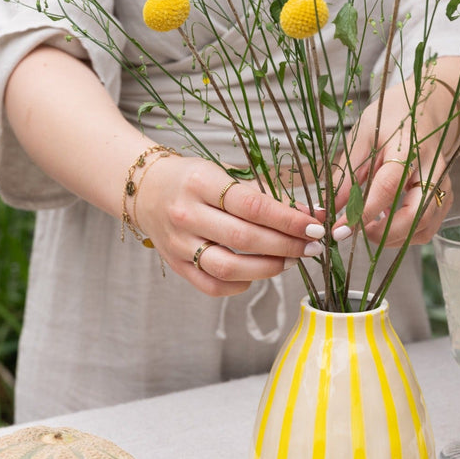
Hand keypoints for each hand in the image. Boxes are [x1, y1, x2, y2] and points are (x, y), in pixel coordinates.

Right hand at [134, 154, 325, 295]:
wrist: (145, 190)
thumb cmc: (192, 179)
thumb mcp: (225, 173)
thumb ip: (265, 194)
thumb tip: (310, 214)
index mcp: (201, 182)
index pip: (253, 205)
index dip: (288, 219)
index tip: (314, 226)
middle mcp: (186, 214)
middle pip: (244, 239)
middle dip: (286, 245)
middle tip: (311, 246)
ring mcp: (178, 243)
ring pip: (228, 267)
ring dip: (267, 268)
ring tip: (289, 261)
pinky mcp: (175, 264)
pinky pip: (212, 285)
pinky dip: (240, 285)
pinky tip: (257, 275)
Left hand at [331, 83, 453, 246]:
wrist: (426, 109)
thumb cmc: (391, 118)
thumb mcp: (362, 136)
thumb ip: (347, 172)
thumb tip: (330, 208)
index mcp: (410, 148)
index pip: (388, 186)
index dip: (363, 212)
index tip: (340, 229)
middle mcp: (433, 169)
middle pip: (417, 215)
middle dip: (385, 234)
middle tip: (357, 233)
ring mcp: (443, 185)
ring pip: (425, 227)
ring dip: (394, 238)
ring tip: (368, 227)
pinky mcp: (444, 197)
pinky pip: (428, 228)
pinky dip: (405, 235)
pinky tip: (385, 223)